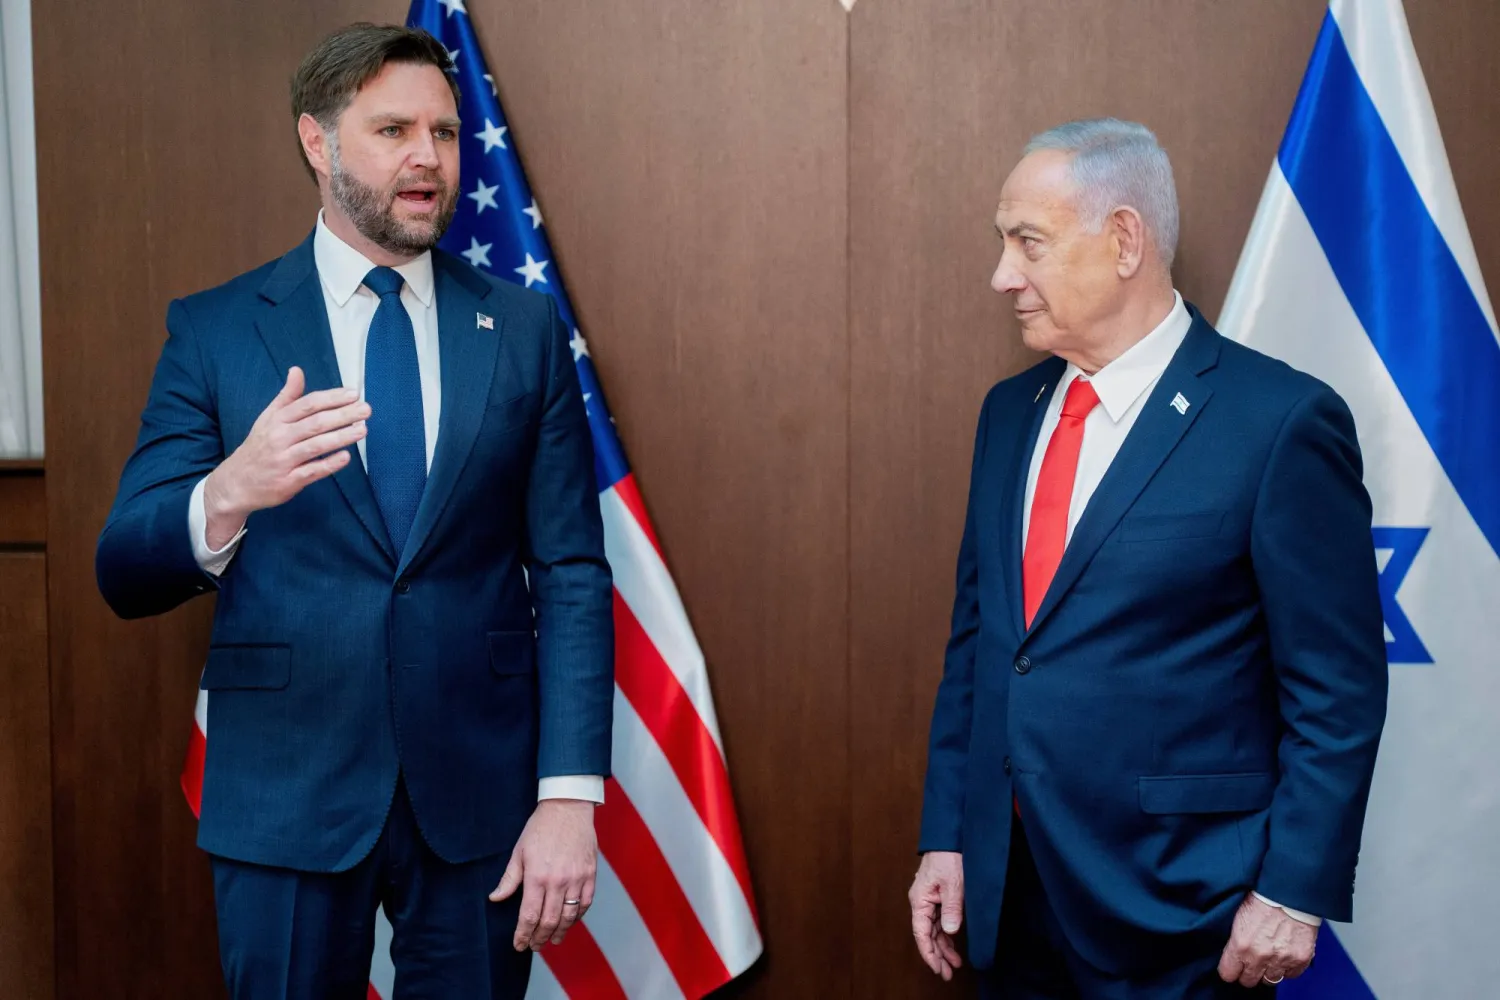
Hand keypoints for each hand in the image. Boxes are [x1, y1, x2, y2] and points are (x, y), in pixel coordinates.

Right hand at [203, 367, 368, 545]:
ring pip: (316, 445)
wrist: (236, 483)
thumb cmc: (258, 447)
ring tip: (363, 429)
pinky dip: (329, 464)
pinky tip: (346, 457)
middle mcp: (280, 437)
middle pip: (315, 423)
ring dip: (341, 436)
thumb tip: (297, 370)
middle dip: (343, 415)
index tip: (354, 394)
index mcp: (276, 420)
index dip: (332, 398)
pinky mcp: (288, 481)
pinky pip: (312, 471)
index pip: (308, 404)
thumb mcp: (268, 418)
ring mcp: (284, 460)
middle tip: (366, 409)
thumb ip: (286, 396)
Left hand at [490, 799, 597, 950]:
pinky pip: (585, 903)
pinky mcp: (590, 874)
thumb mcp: (519, 851)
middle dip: (540, 939)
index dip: (523, 934)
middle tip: (535, 946)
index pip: (529, 916)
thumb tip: (495, 898)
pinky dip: (577, 917)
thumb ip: (509, 879)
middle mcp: (557, 881)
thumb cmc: (540, 828)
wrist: (568, 808)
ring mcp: (576, 878)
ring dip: (560, 932)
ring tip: (553, 940)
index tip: (519, 945)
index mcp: (536, 876)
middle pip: (549, 921)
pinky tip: (570, 921)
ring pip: (568, 916)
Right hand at [909, 850, 964, 979]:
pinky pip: (939, 921)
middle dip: (937, 955)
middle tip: (948, 973)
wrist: (949, 837)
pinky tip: (953, 944)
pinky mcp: (938, 897)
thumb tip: (950, 931)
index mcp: (920, 901)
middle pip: (926, 935)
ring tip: (954, 964)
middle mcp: (922, 903)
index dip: (928, 953)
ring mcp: (929, 900)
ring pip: (933, 930)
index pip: (921, 933)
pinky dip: (946, 934)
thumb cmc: (948, 857)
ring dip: (943, 947)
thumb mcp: (953, 883)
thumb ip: (952, 908)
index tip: (937, 968)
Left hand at [1218, 894, 1317, 986]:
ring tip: (1268, 957)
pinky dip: (1288, 968)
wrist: (1289, 892)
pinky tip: (1284, 955)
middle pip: (1249, 981)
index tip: (1233, 967)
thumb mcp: (1238, 917)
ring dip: (1268, 971)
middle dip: (1248, 972)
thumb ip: (1235, 940)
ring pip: (1270, 980)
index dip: (1230, 970)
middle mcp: (1260, 957)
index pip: (1228, 973)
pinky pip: (1291, 975)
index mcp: (1240, 945)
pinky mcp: (1300, 959)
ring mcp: (1281, 960)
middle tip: (1251, 962)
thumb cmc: (1262, 898)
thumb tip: (1231, 954)